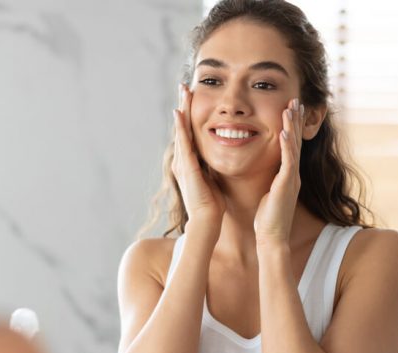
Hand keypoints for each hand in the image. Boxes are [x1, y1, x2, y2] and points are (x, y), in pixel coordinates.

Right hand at [172, 84, 225, 226]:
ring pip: (181, 131)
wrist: (207, 222)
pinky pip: (184, 143)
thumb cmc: (212, 204)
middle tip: (184, 85)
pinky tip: (180, 114)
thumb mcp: (212, 179)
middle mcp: (183, 160)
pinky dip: (181, 128)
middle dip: (183, 106)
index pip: (189, 132)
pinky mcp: (187, 168)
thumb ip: (210, 166)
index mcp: (190, 161)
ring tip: (182, 92)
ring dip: (181, 110)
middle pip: (182, 127)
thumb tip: (217, 155)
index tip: (192, 96)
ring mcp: (182, 163)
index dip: (189, 114)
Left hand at [254, 98, 304, 245]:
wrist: (271, 237)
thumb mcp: (268, 193)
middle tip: (296, 99)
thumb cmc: (267, 218)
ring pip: (294, 147)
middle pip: (295, 141)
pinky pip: (288, 162)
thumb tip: (263, 170)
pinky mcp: (286, 186)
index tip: (289, 108)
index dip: (290, 126)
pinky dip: (287, 147)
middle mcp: (292, 174)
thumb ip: (269, 180)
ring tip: (291, 108)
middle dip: (295, 120)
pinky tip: (285, 132)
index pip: (290, 145)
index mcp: (287, 174)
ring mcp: (291, 179)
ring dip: (292, 126)